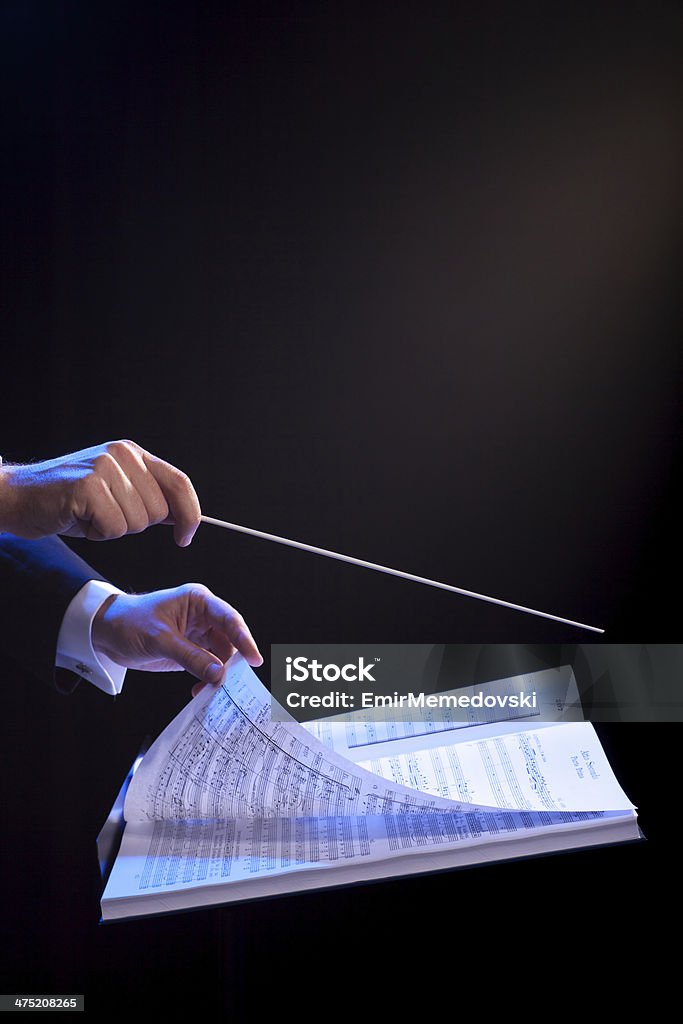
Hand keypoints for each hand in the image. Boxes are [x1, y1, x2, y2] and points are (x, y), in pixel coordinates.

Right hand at [0, 440, 200, 545]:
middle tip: (104, 516)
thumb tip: (184, 518)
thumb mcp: (116, 493)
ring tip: (89, 515)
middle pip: (159, 511)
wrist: (19, 497)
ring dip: (114, 531)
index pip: (179, 483)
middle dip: (135, 526)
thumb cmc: (69, 502)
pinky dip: (99, 534)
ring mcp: (105, 467)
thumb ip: (148, 498)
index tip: (185, 537)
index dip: (190, 514)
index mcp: (133, 453)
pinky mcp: (88, 486)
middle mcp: (122, 454)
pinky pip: (115, 528)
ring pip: (138, 522)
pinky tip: (79, 519)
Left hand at [92, 583, 262, 695]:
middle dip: (232, 662)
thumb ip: (190, 656)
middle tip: (235, 683)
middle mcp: (202, 617)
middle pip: (229, 640)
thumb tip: (218, 673)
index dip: (244, 639)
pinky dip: (206, 680)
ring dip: (218, 675)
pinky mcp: (189, 652)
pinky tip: (200, 692)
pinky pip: (206, 667)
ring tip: (213, 691)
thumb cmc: (129, 622)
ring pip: (219, 656)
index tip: (253, 658)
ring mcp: (196, 635)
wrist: (104, 632)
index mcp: (198, 601)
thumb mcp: (159, 639)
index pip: (229, 619)